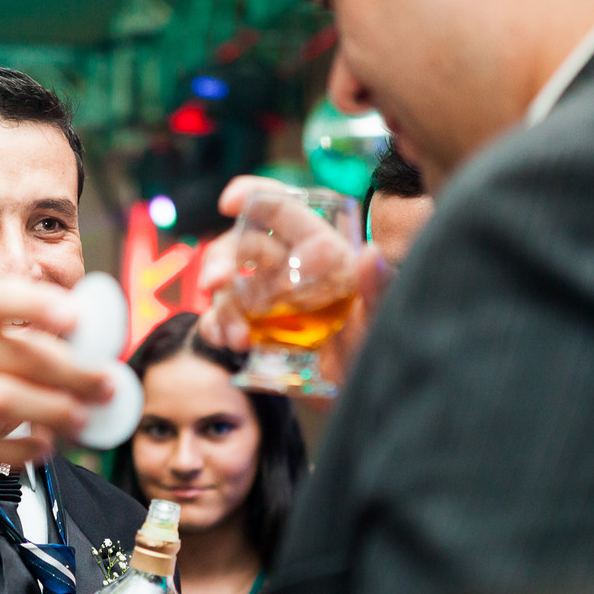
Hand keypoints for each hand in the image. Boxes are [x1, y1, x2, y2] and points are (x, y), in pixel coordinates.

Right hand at [0, 277, 110, 474]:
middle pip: (18, 358)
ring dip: (54, 411)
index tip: (74, 317)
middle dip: (72, 373)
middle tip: (106, 385)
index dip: (37, 306)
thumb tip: (91, 337)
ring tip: (82, 417)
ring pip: (6, 402)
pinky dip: (24, 449)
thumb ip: (18, 325)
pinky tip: (44, 445)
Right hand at [198, 175, 394, 402]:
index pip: (284, 211)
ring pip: (228, 285)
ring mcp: (268, 301)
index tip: (229, 202)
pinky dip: (215, 327)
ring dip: (222, 306)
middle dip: (222, 259)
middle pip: (243, 246)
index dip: (255, 196)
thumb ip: (379, 290)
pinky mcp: (254, 331)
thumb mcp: (380, 321)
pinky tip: (225, 342)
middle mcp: (290, 270)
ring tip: (236, 338)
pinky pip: (221, 320)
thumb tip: (372, 255)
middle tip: (214, 282)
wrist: (359, 397)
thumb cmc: (377, 350)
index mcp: (320, 253)